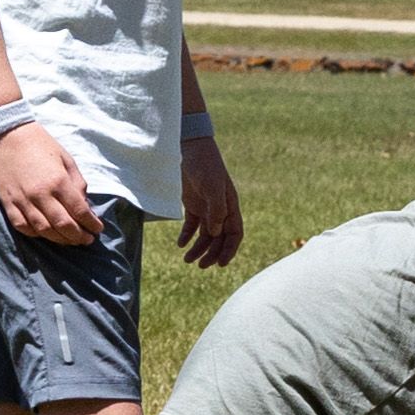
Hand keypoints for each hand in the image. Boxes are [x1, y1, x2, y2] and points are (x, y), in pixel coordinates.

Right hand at [0, 120, 101, 247]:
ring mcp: (22, 200)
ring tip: (71, 241)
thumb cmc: (40, 144)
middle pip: (63, 225)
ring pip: (43, 230)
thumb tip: (84, 204)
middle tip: (87, 240)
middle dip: (78, 236)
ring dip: (60, 239)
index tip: (98, 229)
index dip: (91, 224)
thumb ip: (77, 183)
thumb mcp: (66, 159)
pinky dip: (35, 234)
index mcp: (58, 181)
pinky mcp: (7, 203)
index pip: (79, 211)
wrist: (6, 135)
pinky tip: (46, 234)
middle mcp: (40, 194)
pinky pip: (21, 226)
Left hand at [177, 134, 243, 269]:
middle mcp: (220, 209)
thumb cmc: (204, 165)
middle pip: (220, 238)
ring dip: (198, 249)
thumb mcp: (212, 186)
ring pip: (206, 235)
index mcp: (230, 206)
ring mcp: (206, 207)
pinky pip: (192, 226)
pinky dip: (187, 236)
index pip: (235, 233)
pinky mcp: (192, 204)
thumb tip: (216, 232)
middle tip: (199, 266)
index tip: (221, 264)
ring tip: (186, 259)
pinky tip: (180, 244)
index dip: (230, 250)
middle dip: (212, 254)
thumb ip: (216, 209)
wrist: (189, 148)